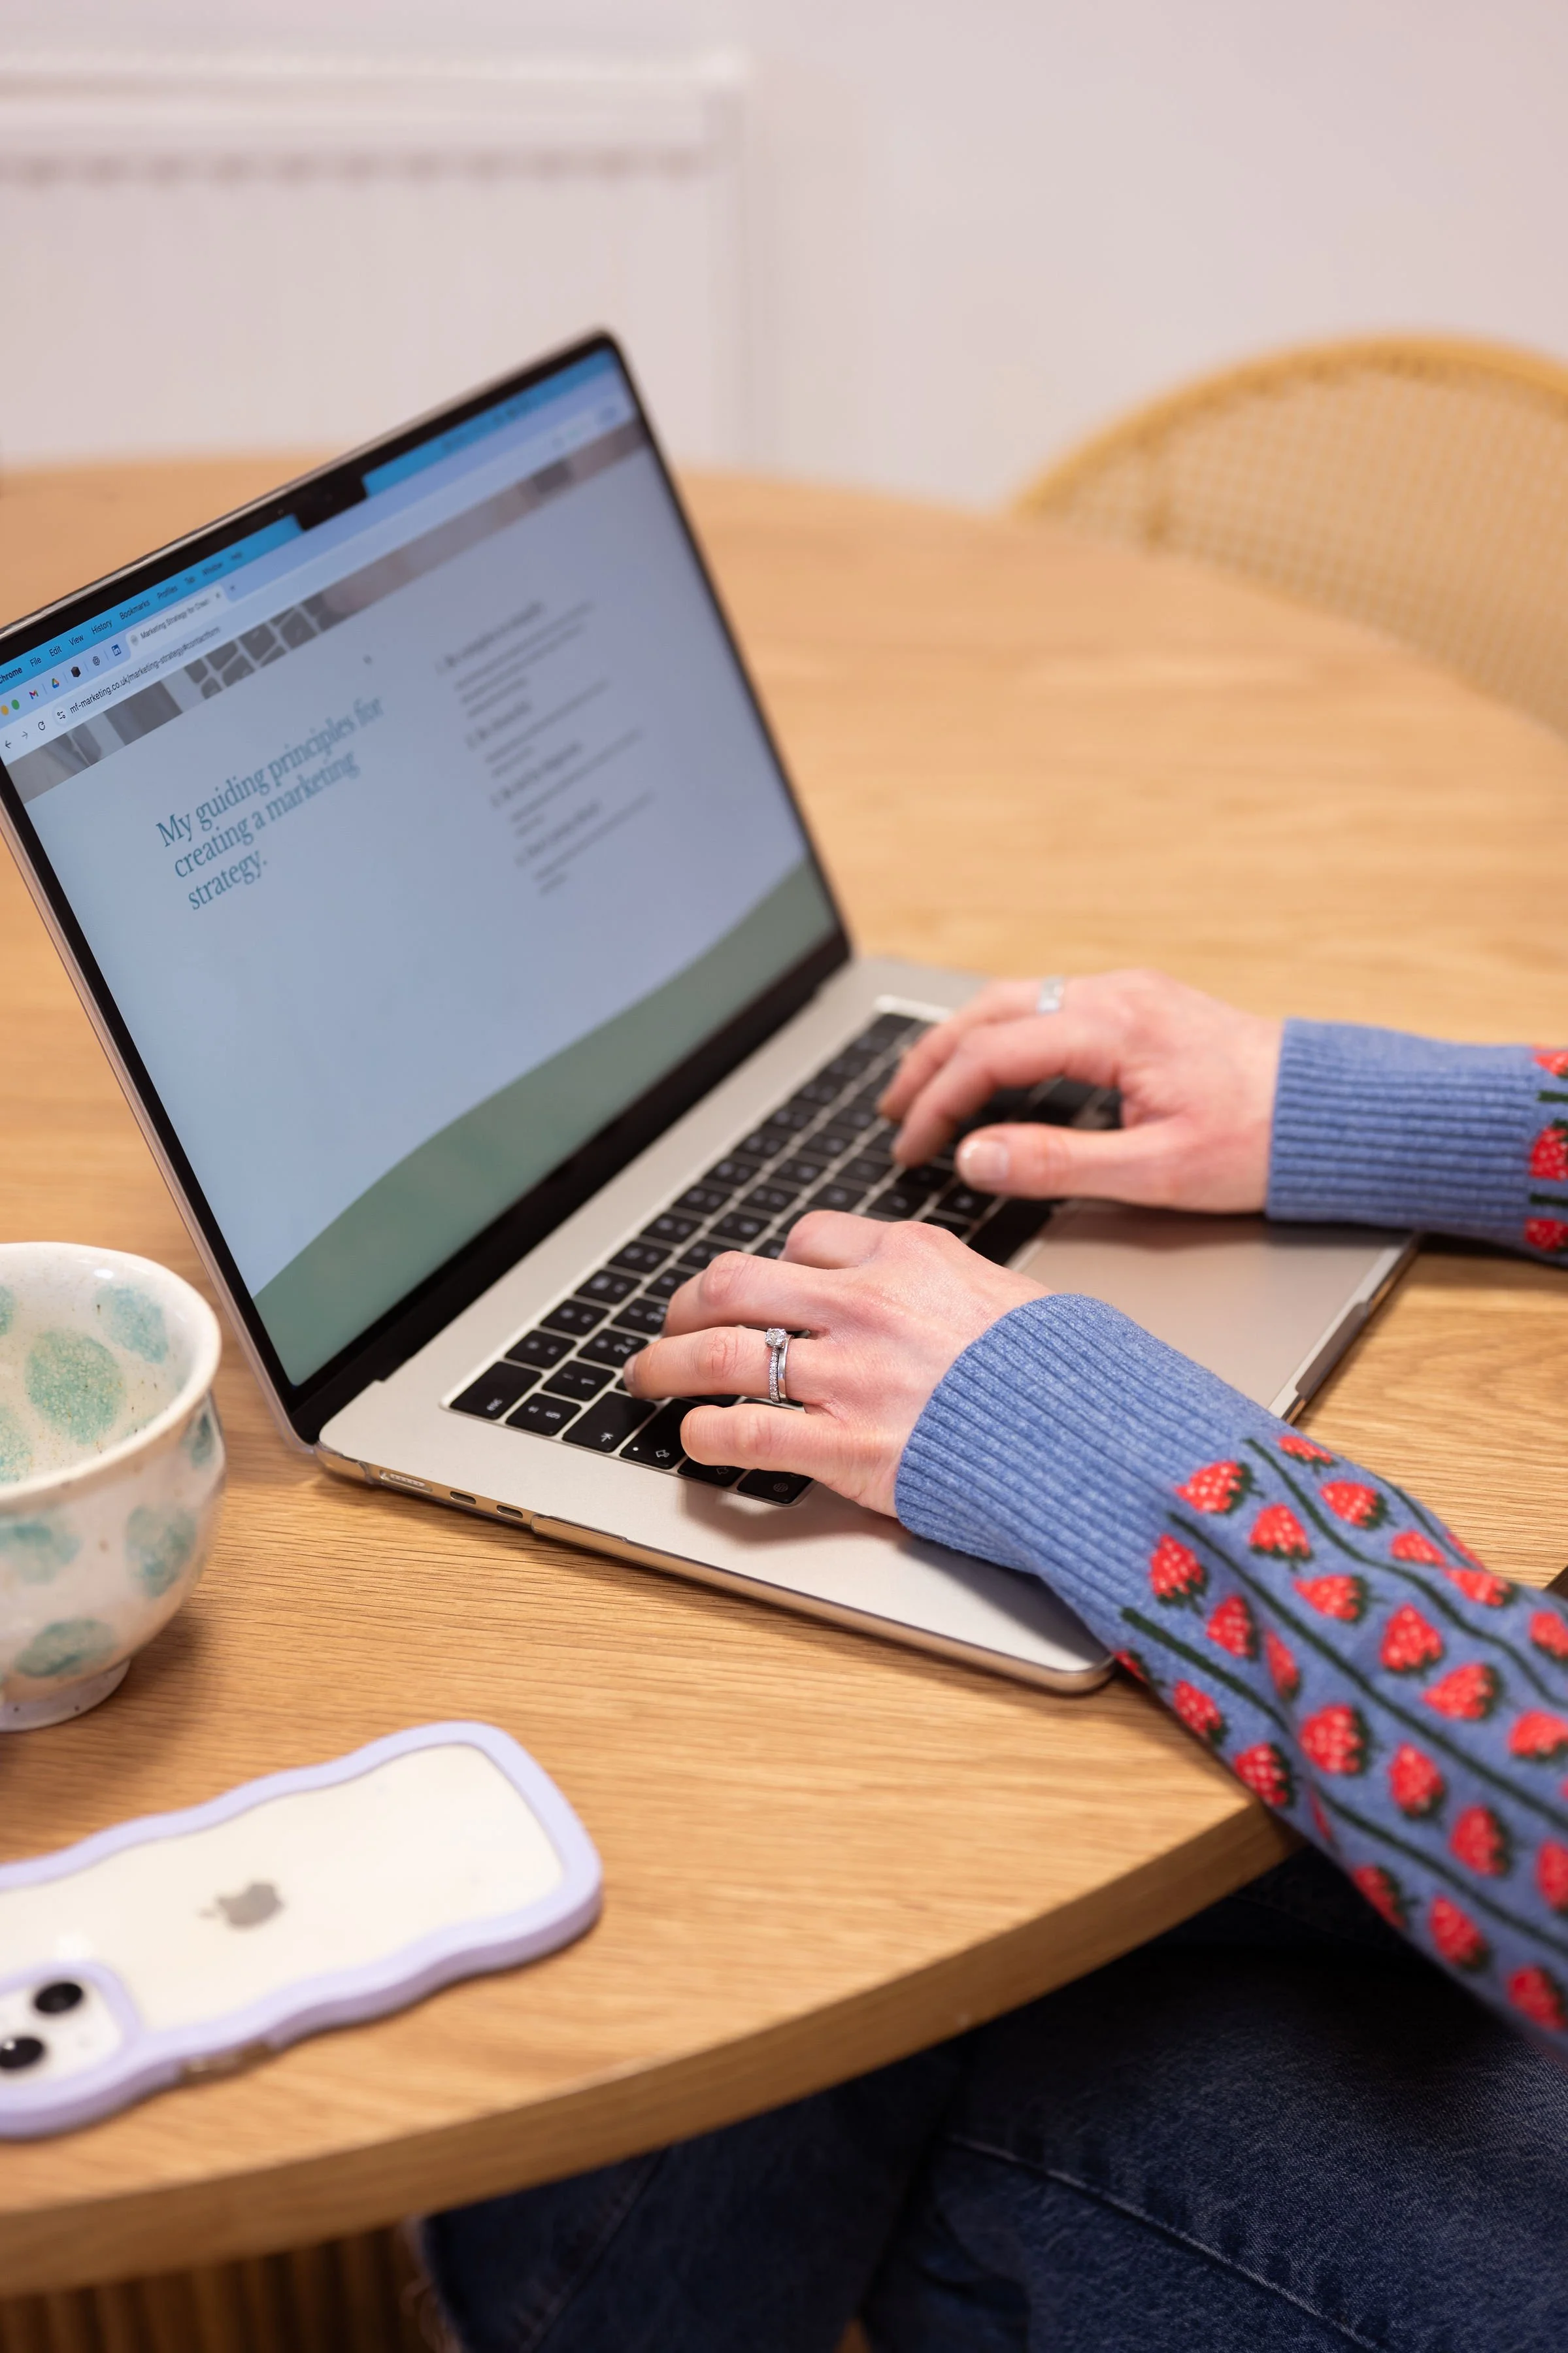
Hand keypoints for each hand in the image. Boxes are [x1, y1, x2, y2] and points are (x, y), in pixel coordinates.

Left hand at [624, 1215, 1040, 1515]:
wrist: (1093, 1436)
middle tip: (674, 1325)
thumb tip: (920, 1297)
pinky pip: (746, 1433)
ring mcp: (851, 1375)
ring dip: (666, 1365)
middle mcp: (867, 1305)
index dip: (777, 1265)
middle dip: (689, 1304)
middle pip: (737, 1283)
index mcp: (909, 1257)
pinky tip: (697, 1439)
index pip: (809, 1238)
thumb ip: (944, 1288)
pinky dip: (706, 1435)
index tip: (765, 1289)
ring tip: (646, 1379)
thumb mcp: (1006, 1296)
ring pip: (720, 1353)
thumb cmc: (1063, 1376)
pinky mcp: (847, 1446)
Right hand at [879, 969, 1281, 1212]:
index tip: (911, 1147)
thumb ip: (1058, 1164)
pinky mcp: (1139, 1005)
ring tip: (924, 1089)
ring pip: (1013, 1001)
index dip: (937, 1102)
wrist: (1333, 1113)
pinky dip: (999, 1037)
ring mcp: (1127, 993)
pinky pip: (1045, 1006)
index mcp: (1113, 1028)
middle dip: (929, 1061)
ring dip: (960, 1043)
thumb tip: (975, 1157)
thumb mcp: (1158, 1173)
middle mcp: (1114, 995)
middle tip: (891, 1110)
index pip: (990, 1054)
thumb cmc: (1261, 1143)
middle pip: (987, 1012)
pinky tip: (989, 1071)